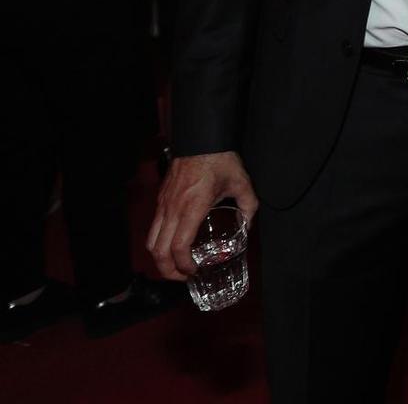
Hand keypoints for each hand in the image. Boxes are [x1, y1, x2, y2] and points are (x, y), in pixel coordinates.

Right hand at [146, 151, 258, 279]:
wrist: (201, 138)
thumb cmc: (221, 161)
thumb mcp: (243, 184)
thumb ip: (249, 207)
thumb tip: (248, 225)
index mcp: (192, 208)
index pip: (178, 247)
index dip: (183, 266)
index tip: (194, 271)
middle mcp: (172, 209)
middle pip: (158, 251)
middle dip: (168, 270)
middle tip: (183, 277)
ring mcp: (163, 205)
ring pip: (151, 241)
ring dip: (160, 258)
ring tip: (175, 265)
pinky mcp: (160, 200)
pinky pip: (153, 228)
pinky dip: (159, 243)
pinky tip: (173, 244)